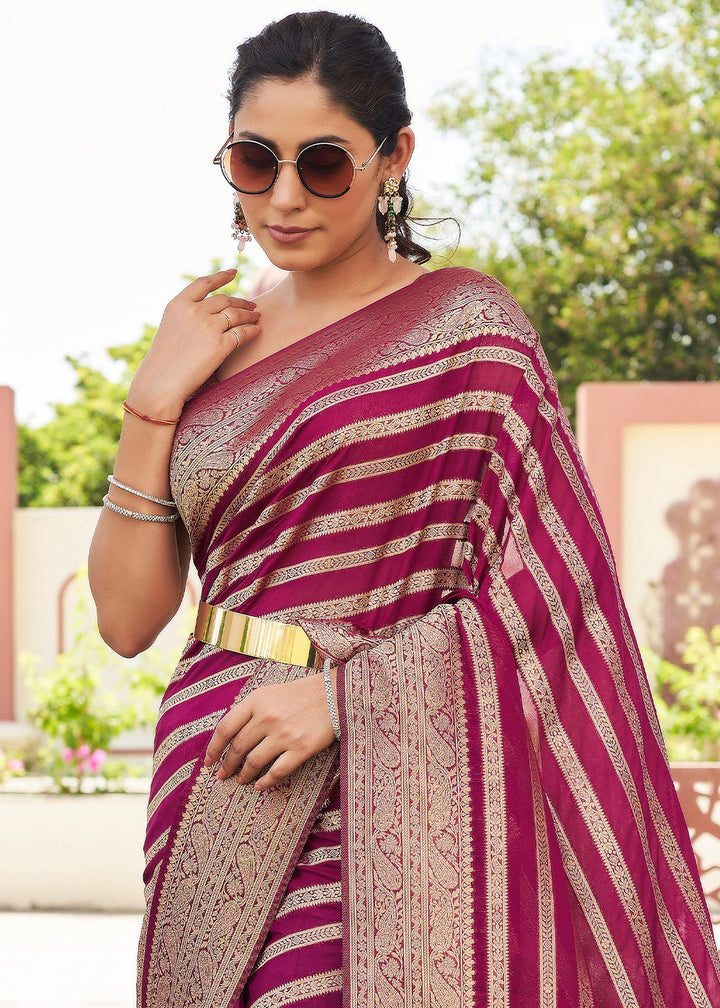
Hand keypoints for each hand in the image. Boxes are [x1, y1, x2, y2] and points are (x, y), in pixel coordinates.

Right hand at [128, 269, 260, 414]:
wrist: (161, 383)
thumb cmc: (164, 362)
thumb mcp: (171, 328)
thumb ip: (188, 316)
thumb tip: (211, 312)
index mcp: (178, 304)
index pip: (204, 284)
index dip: (221, 277)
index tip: (233, 273)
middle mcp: (194, 311)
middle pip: (224, 300)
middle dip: (240, 301)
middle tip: (251, 304)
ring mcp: (208, 327)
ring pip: (236, 314)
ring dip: (249, 314)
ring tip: (256, 316)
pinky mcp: (220, 345)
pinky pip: (242, 333)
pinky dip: (252, 330)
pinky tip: (256, 330)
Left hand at [204, 672, 335, 789]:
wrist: (336, 694)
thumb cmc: (301, 693)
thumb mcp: (270, 693)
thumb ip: (250, 710)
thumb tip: (230, 735)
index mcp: (257, 700)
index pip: (225, 728)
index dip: (214, 748)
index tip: (208, 761)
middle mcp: (267, 718)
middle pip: (238, 748)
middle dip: (227, 764)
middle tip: (223, 775)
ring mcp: (284, 734)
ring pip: (254, 762)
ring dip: (244, 775)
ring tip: (241, 780)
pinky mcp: (301, 749)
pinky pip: (277, 772)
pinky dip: (265, 782)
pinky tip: (260, 786)